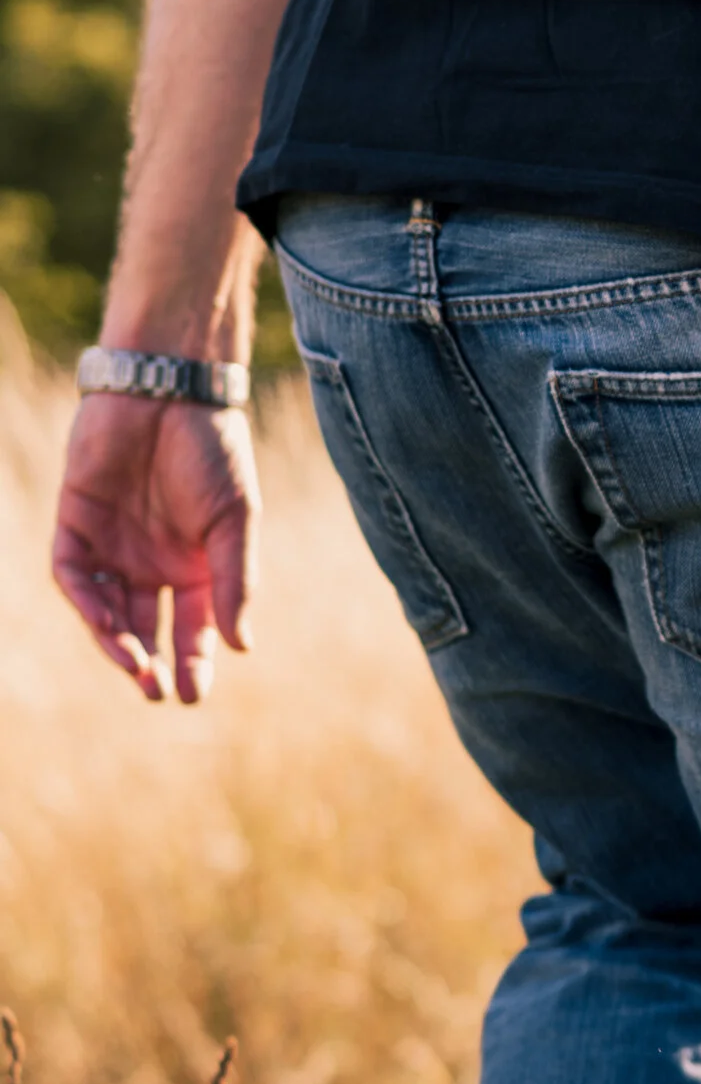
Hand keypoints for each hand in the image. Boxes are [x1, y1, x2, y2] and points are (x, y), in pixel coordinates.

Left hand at [53, 396, 259, 702]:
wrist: (168, 389)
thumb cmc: (212, 449)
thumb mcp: (235, 521)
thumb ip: (234, 581)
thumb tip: (241, 646)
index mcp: (196, 565)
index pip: (193, 627)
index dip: (195, 661)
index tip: (197, 693)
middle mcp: (151, 562)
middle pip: (146, 627)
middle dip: (151, 663)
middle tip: (158, 691)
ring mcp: (112, 545)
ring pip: (107, 610)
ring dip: (117, 641)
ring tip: (135, 665)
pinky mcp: (75, 524)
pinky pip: (75, 575)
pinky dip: (88, 601)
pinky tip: (106, 622)